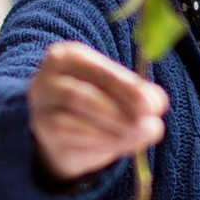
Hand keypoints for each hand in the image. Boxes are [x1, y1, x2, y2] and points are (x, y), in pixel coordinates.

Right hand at [28, 42, 168, 182]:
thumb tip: (157, 103)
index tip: (154, 106)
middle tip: (150, 124)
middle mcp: (49, 76)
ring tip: (140, 134)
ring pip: (78, 111)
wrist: (61, 137)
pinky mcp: (43, 127)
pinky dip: (101, 139)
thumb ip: (139, 94)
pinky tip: (121, 144)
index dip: (129, 88)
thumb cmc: (94, 107)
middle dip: (122, 109)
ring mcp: (42, 102)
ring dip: (114, 125)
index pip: (101, 70)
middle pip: (86, 92)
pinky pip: (72, 132)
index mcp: (70, 56)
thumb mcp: (118, 94)